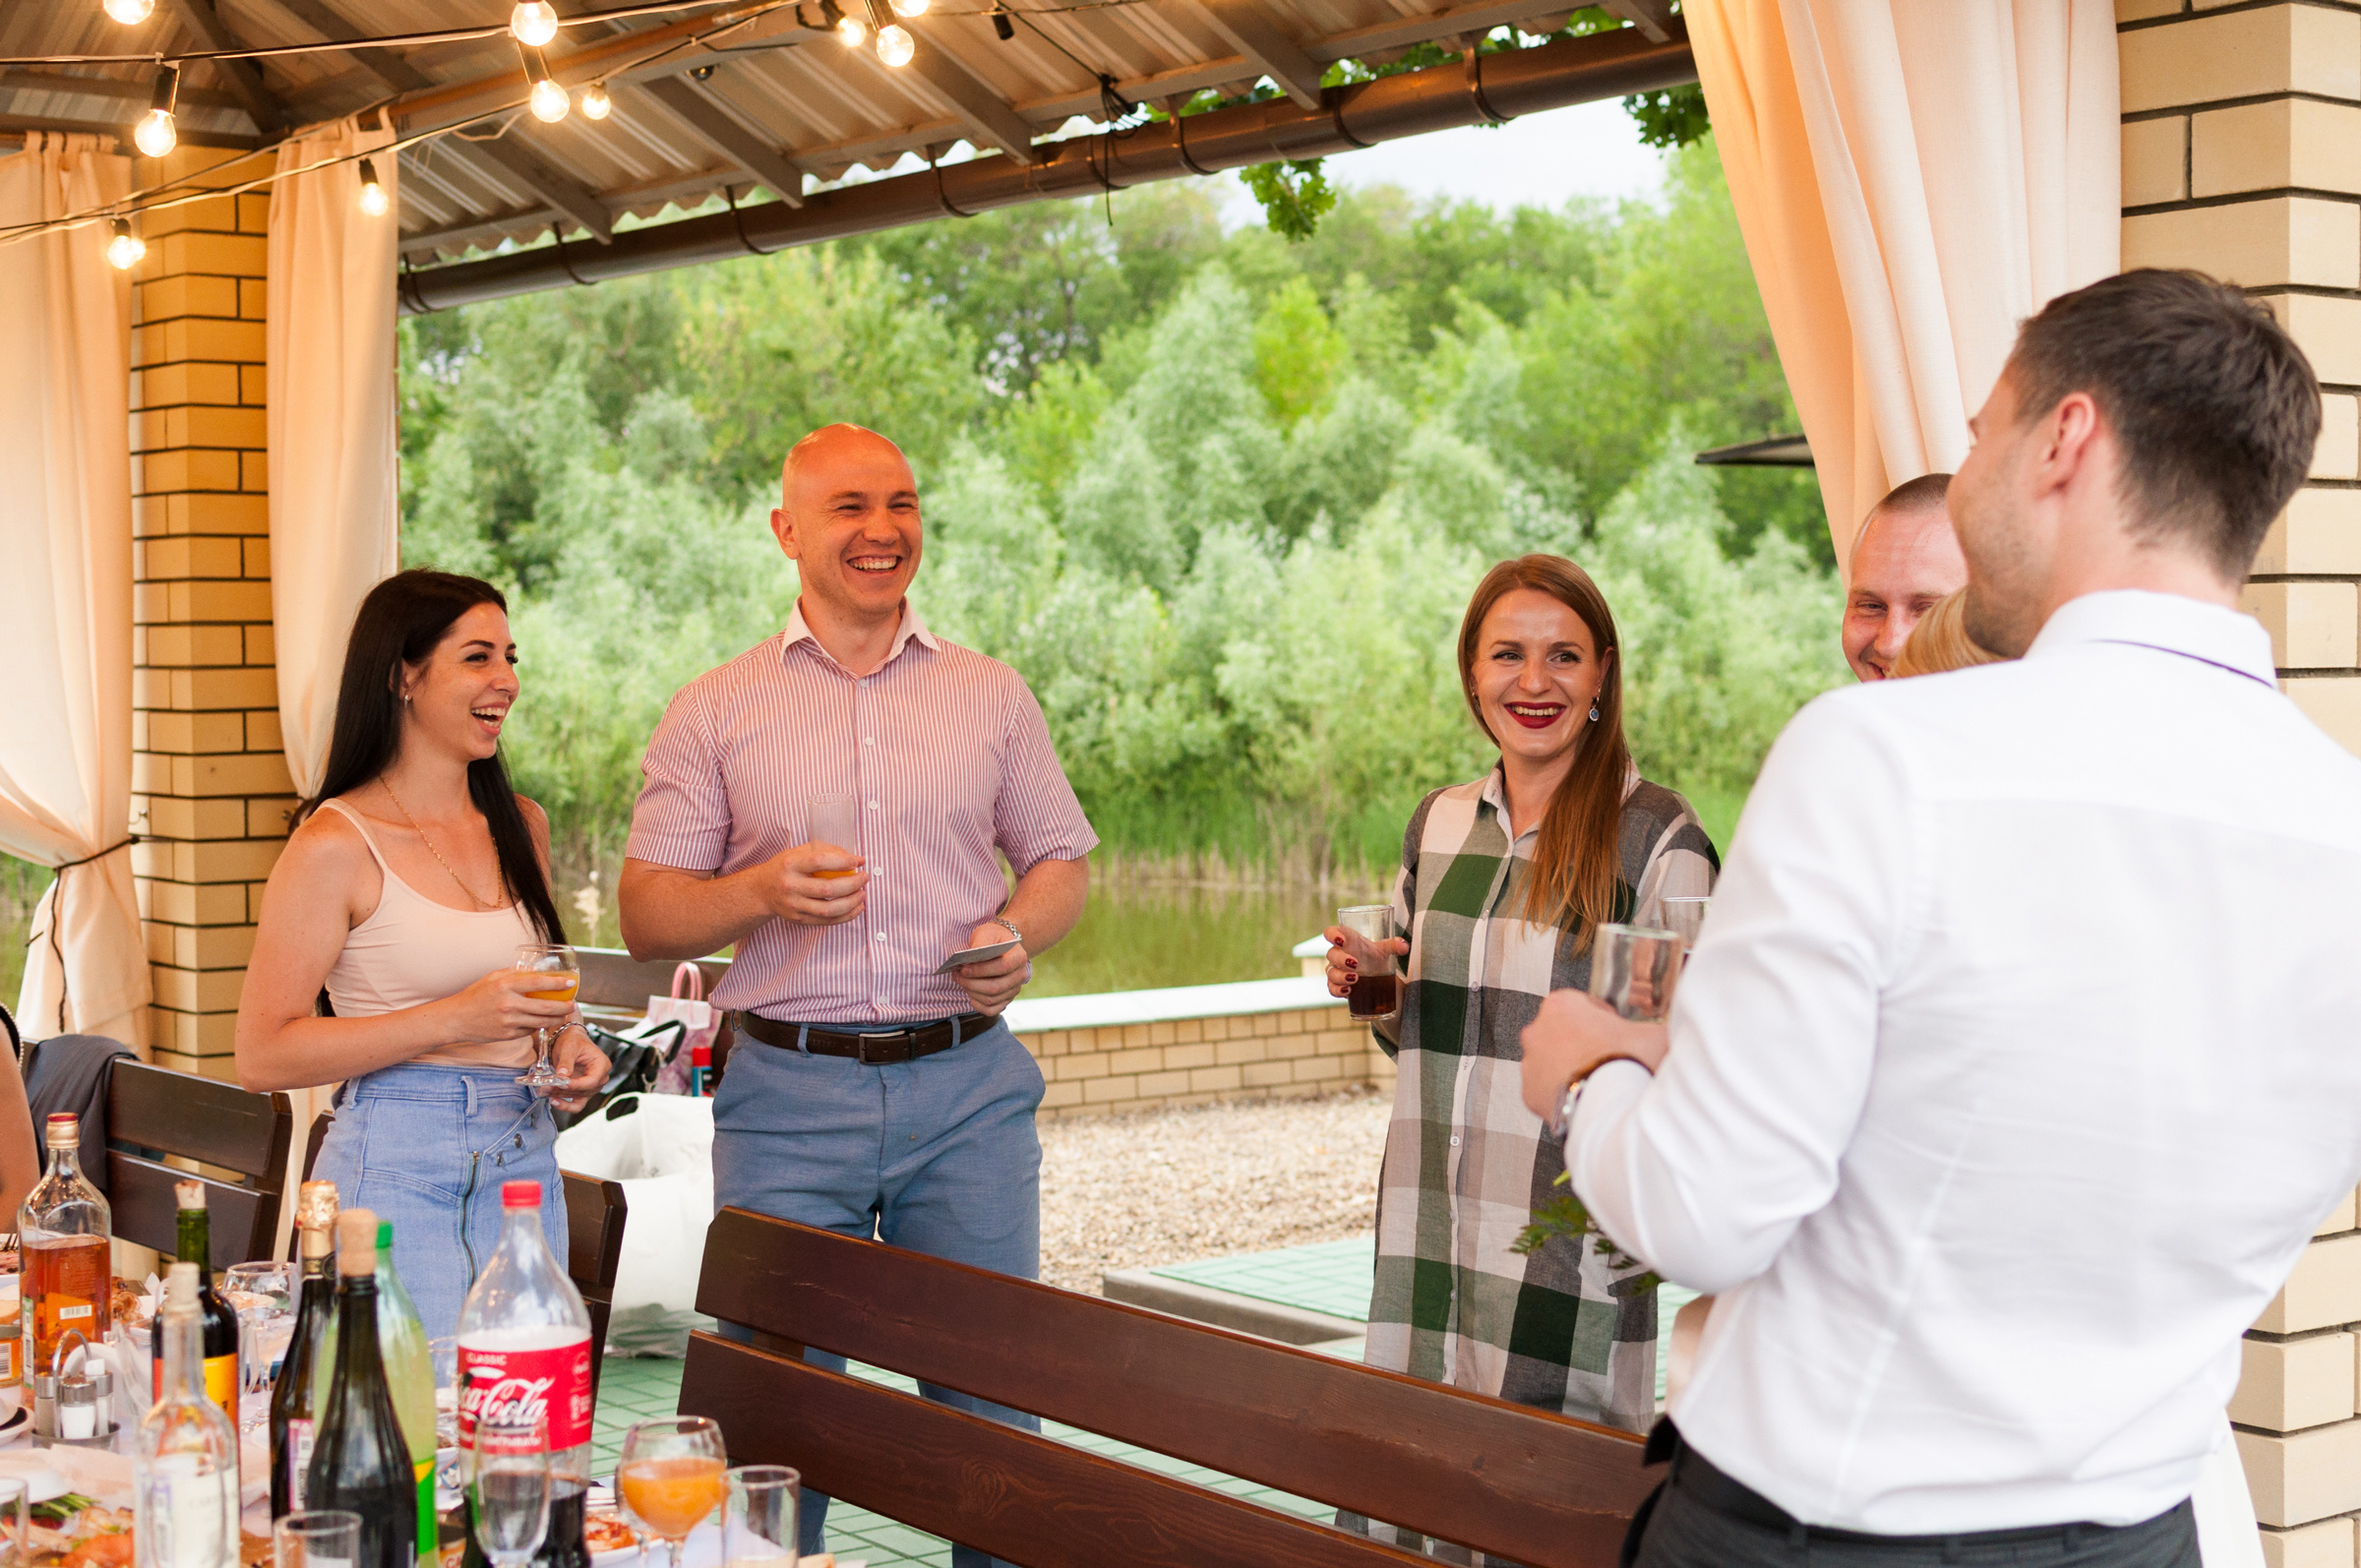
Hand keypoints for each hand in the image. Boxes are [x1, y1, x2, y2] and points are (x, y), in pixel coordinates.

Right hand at [442, 970, 577, 1047]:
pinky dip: (539, 1025)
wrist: (456, 1019)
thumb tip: (537, 970)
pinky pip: (530, 1030)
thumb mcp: (493, 978)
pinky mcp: (508, 1035)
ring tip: (564, 1013)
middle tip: (573, 1004)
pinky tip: (544, 1020)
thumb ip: (514, 973)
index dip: (557, 984)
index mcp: (505, 985)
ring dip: (556, 1018)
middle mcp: (508, 1004)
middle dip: (563, 1006)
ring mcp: (509, 1022)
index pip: (538, 983)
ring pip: (541, 1021)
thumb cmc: (475, 996)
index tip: (571, 983)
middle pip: (545, 1006)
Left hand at [546, 1022, 609, 1112]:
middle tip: (546, 1087)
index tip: (560, 1083)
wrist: (569, 1041)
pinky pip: (576, 1104)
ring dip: (560, 1096)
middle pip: (584, 1091)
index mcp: (602, 1065)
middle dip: (564, 1090)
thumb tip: (563, 1076)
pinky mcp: (583, 1092)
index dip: (576, 1085)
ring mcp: (592, 1087)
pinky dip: (565, 1105)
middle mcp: (601, 1078)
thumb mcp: (569, 1047)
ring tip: (544, 1091)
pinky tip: (553, 1100)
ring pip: (578, 1098)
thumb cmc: (573, 1041)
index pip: (592, 1081)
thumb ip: (566, 1062)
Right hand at [760, 841, 870, 925]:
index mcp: (791, 865)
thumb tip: (854, 859)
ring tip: (863, 894)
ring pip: (829, 909)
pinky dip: (846, 916)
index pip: (820, 862)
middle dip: (853, 884)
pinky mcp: (798, 919)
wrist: (762, 890)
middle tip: (864, 878)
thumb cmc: (786, 867)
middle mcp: (790, 886)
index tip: (859, 861)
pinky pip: (826, 921)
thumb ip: (825, 851)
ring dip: (852, 903)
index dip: (843, 862)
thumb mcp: (799, 852)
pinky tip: (856, 908)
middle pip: (828, 889)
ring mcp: (793, 905)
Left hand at [951, 920, 1028, 1016]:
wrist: (1000, 946)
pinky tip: (970, 995)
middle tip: (957, 975)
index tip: (964, 968)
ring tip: (961, 981)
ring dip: (972, 992)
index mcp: (1019, 957)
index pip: (1003, 967)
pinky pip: (992, 1010)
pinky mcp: (1006, 1000)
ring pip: (991, 1000)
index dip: (981, 970)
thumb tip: (968, 960)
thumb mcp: (986, 933)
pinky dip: (978, 1006)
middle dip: (972, 983)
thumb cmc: (992, 938)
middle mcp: (1020, 975)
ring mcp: (1014, 990)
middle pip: (996, 987)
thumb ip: (980, 943)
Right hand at [1323, 925, 1408, 998]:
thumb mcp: (1385, 951)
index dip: (1332, 935)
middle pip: (1331, 954)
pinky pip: (1332, 988)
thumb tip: (1404, 945)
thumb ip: (1394, 946)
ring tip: (1355, 979)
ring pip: (1330, 972)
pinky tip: (1348, 991)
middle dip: (1341, 959)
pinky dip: (1338, 990)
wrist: (1378, 979)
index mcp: (1347, 941)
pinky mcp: (1337, 986)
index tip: (1341, 940)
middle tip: (1355, 964)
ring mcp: (1336, 970)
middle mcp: (1338, 955)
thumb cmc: (1376, 958)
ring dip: (1340, 976)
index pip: (1331, 932)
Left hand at [1519, 989, 1669, 1122]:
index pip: (1580, 1004)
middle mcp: (1537, 1030)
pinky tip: (1586, 1099)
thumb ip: (1655, 1028)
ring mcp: (1530, 1064)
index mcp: (1561, 1005)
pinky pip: (1547, 1091)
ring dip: (1570, 1069)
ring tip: (1599, 1083)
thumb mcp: (1655, 1034)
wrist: (1612, 1107)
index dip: (1602, 1018)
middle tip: (1609, 1059)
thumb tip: (1672, 1031)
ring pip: (1551, 1063)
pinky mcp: (1529, 1094)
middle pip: (1562, 1033)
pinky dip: (1563, 1094)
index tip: (1615, 1031)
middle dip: (1582, 1044)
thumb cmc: (1630, 1062)